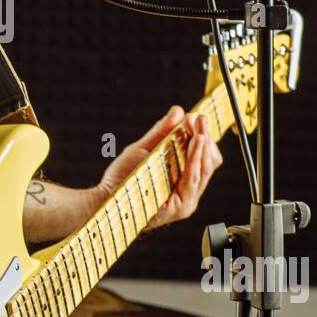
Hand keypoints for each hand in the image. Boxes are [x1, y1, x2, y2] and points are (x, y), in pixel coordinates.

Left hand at [96, 105, 222, 230]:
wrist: (107, 198)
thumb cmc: (123, 177)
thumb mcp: (143, 148)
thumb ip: (162, 131)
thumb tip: (179, 110)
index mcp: (183, 179)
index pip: (204, 157)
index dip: (202, 135)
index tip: (196, 116)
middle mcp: (188, 191)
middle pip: (209, 162)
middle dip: (206, 137)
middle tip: (200, 118)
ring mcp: (186, 200)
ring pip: (205, 169)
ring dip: (203, 145)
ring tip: (200, 128)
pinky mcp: (181, 206)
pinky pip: (193, 178)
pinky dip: (196, 158)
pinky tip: (196, 141)